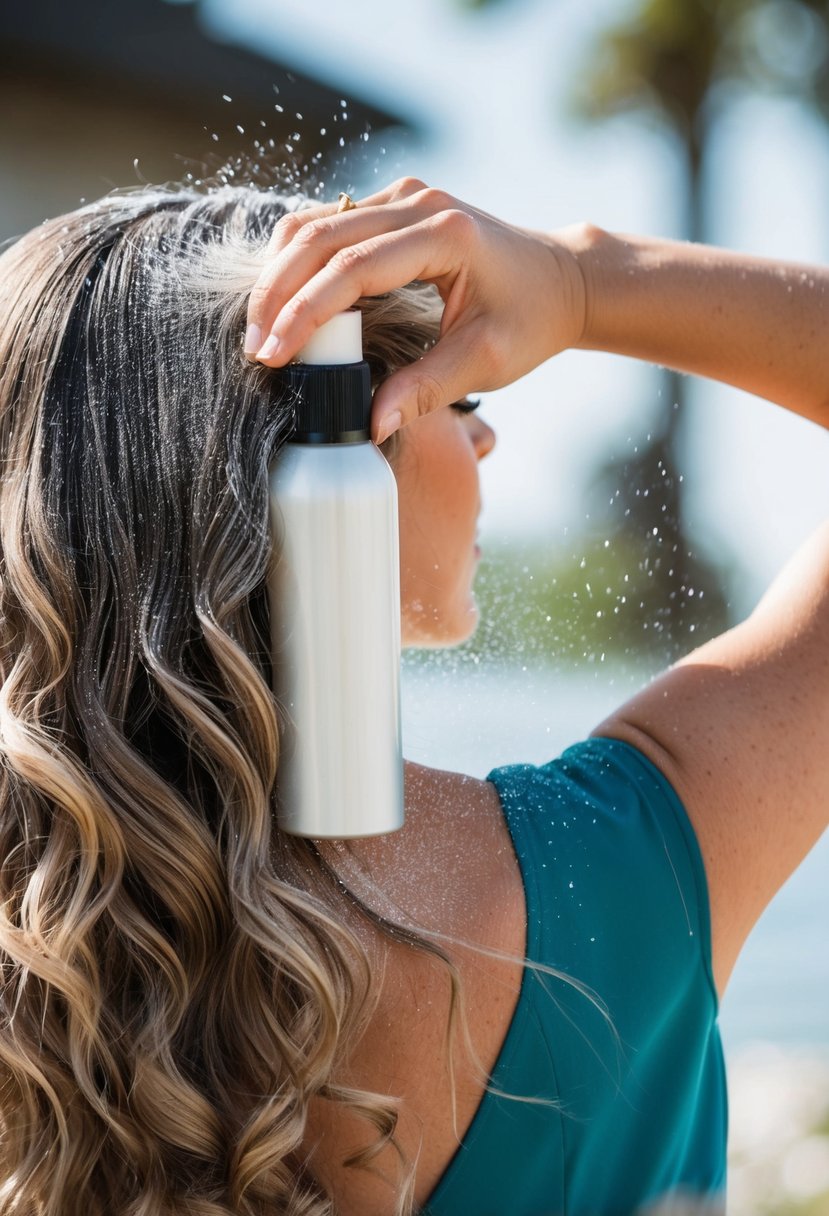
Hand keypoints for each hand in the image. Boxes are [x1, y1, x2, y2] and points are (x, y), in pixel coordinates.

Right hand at [245, 178, 587, 443]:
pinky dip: (297, 259)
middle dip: (277, 293)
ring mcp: (404, 196)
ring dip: (279, 273)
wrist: (560, 279)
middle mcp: (419, 202)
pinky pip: (328, 223)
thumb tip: (370, 425)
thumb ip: (426, 391)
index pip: (353, 266)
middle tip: (253, 346)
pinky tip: (280, 300)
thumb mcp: (485, 362)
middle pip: (320, 236)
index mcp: (445, 234)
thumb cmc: (529, 321)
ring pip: (315, 222)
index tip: (272, 353)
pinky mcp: (393, 204)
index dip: (306, 311)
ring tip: (259, 328)